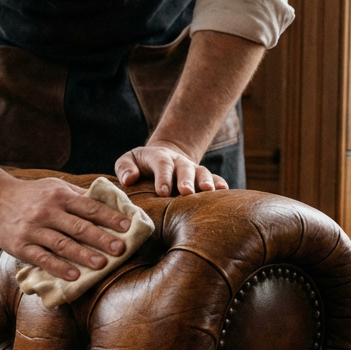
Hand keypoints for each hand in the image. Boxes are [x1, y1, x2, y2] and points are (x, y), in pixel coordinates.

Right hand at [0, 176, 130, 281]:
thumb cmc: (31, 194)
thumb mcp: (54, 186)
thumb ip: (79, 195)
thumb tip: (110, 201)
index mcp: (59, 196)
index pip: (90, 207)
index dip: (110, 217)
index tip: (128, 227)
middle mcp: (47, 211)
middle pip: (79, 226)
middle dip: (102, 238)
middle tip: (121, 249)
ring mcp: (33, 229)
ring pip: (62, 244)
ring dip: (83, 255)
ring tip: (102, 264)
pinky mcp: (21, 246)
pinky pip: (42, 258)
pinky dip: (59, 267)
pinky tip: (74, 276)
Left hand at [114, 142, 228, 196]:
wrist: (162, 158)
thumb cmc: (140, 165)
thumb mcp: (128, 161)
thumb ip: (125, 168)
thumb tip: (128, 180)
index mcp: (159, 157)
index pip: (162, 164)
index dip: (163, 177)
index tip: (162, 193)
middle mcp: (178, 162)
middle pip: (184, 168)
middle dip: (186, 180)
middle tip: (186, 192)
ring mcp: (192, 169)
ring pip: (202, 172)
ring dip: (206, 181)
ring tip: (209, 192)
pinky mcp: (202, 178)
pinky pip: (214, 179)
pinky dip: (220, 184)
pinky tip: (225, 192)